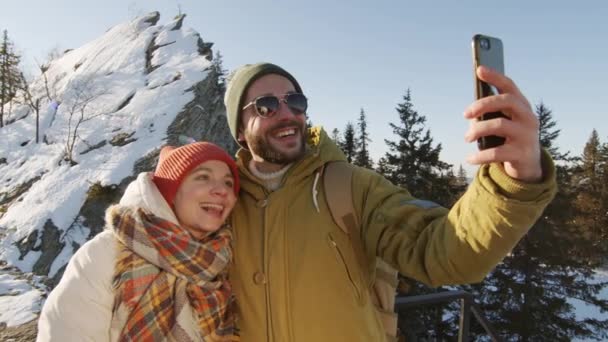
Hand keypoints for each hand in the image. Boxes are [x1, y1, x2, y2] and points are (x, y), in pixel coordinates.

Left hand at [464, 66, 541, 182]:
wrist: (528, 165)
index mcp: (522, 106)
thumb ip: (491, 114)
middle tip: (465, 114)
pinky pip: (496, 153)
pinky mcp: (521, 154)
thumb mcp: (504, 122)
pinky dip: (479, 156)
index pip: (510, 86)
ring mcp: (527, 135)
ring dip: (477, 130)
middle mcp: (528, 117)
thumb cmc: (509, 137)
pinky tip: (470, 158)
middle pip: (506, 101)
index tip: (479, 70)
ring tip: (467, 137)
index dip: (495, 77)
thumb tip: (470, 112)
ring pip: (499, 125)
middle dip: (483, 104)